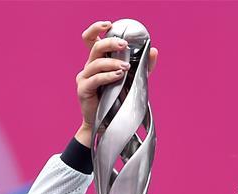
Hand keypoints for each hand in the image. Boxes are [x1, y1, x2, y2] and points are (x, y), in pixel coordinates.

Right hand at [75, 20, 158, 145]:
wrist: (107, 124)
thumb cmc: (117, 101)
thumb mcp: (132, 81)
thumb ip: (143, 67)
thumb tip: (154, 51)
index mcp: (97, 62)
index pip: (90, 39)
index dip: (96, 29)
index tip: (109, 24)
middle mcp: (89, 67)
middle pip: (94, 46)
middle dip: (110, 42)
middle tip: (124, 45)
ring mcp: (84, 78)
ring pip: (96, 63)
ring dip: (112, 63)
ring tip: (126, 68)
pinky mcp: (83, 90)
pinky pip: (95, 79)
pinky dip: (108, 76)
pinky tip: (118, 76)